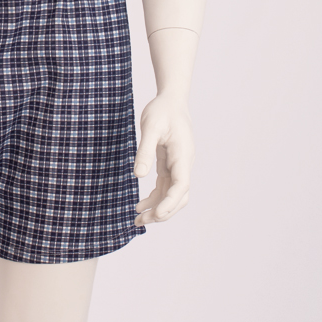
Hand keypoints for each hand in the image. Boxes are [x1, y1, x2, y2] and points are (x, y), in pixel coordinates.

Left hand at [133, 92, 193, 224]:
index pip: (181, 186)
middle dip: (163, 212)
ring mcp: (178, 166)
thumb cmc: (161, 110)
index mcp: (182, 156)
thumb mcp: (151, 127)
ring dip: (158, 208)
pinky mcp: (171, 164)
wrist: (171, 100)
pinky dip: (155, 198)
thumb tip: (139, 175)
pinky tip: (141, 205)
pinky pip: (166, 187)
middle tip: (140, 221)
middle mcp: (184, 164)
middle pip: (179, 197)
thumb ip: (145, 151)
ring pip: (172, 195)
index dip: (169, 204)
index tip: (154, 216)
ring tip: (138, 219)